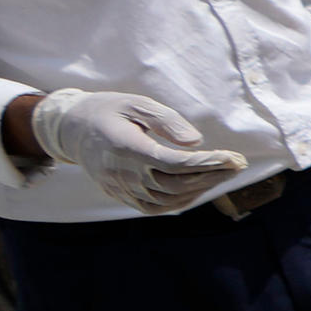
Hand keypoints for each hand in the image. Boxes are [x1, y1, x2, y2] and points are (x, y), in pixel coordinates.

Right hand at [27, 89, 247, 213]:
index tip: (233, 157)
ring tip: (225, 172)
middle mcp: (121, 173)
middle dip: (212, 176)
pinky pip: (155, 207)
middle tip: (238, 163)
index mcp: (125, 147)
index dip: (205, 163)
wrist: (72, 129)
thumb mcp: (136, 103)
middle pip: (175, 184)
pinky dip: (181, 200)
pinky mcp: (121, 195)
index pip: (172, 163)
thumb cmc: (110, 110)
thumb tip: (195, 141)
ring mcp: (120, 188)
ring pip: (168, 199)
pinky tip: (200, 187)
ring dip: (201, 189)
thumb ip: (166, 120)